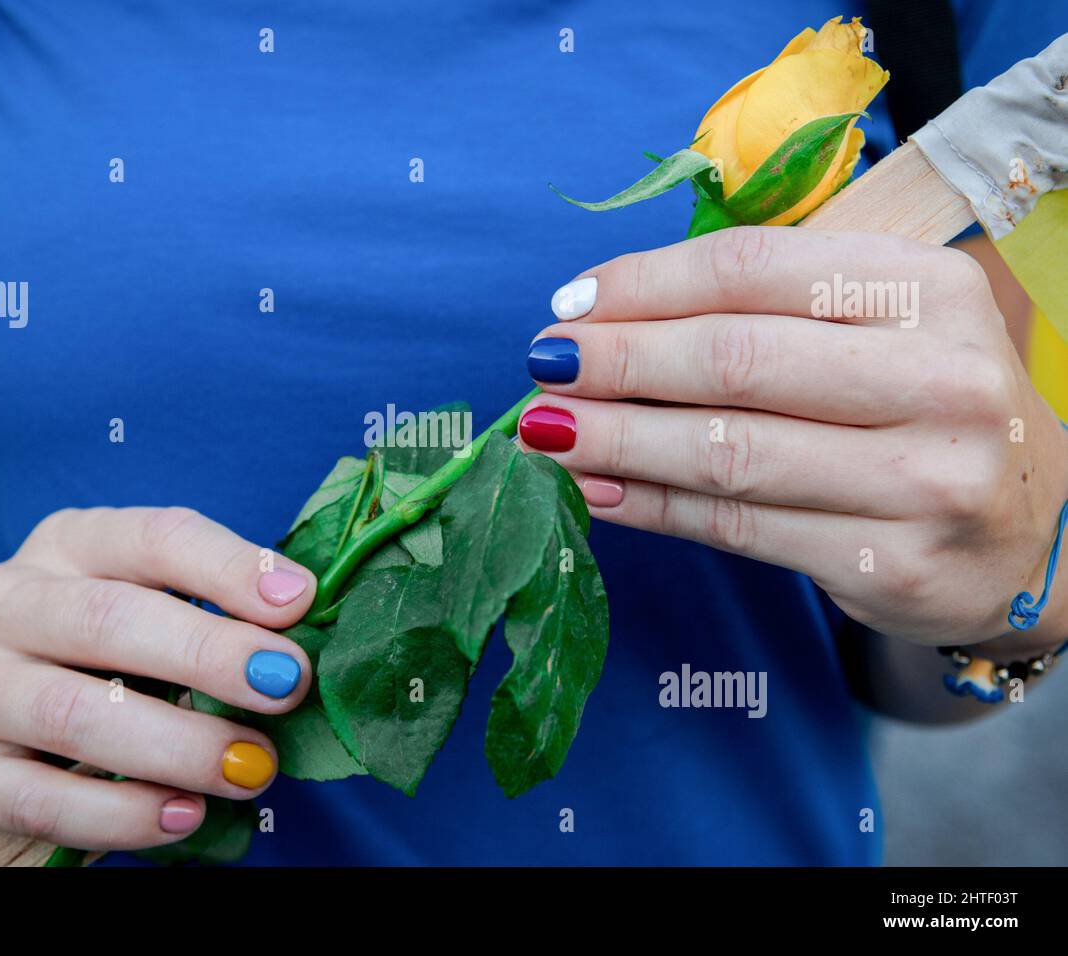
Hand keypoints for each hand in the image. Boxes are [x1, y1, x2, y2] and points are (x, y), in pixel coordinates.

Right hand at [0, 507, 315, 848]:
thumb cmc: (98, 654)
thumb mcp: (150, 607)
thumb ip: (217, 611)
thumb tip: (301, 621)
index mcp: (66, 543)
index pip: (152, 537)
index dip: (229, 568)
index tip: (300, 604)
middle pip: (106, 618)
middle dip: (206, 655)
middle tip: (287, 688)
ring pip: (70, 712)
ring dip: (174, 745)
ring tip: (249, 768)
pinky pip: (36, 799)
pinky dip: (118, 815)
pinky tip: (183, 816)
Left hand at [523, 227, 1067, 649]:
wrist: (1034, 535)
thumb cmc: (925, 409)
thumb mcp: (881, 329)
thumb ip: (766, 310)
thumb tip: (606, 316)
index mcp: (931, 291)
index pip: (753, 270)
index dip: (643, 285)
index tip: (570, 305)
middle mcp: (940, 380)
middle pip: (733, 360)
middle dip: (616, 361)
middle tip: (541, 366)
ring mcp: (924, 481)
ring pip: (726, 452)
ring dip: (615, 439)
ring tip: (544, 432)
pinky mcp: (891, 565)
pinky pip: (737, 527)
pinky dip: (651, 506)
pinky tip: (595, 489)